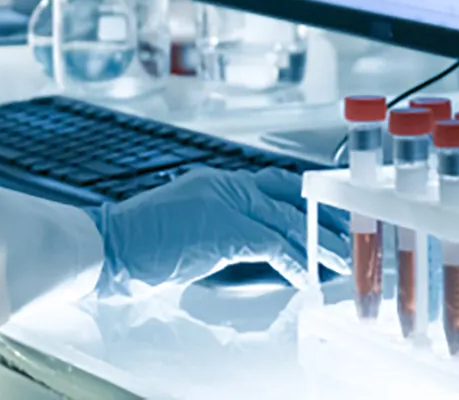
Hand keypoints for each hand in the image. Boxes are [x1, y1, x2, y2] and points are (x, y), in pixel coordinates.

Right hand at [90, 167, 346, 293]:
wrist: (109, 246)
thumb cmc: (140, 245)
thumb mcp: (188, 226)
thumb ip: (224, 230)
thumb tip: (260, 251)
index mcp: (216, 180)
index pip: (274, 183)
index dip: (306, 199)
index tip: (329, 213)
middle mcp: (224, 183)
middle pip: (290, 193)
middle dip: (324, 214)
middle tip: (350, 233)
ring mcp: (224, 201)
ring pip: (289, 219)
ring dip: (320, 243)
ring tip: (341, 262)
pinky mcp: (224, 227)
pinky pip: (274, 244)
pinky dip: (295, 262)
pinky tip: (307, 278)